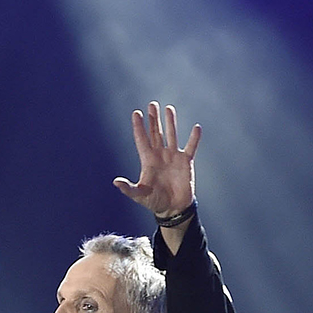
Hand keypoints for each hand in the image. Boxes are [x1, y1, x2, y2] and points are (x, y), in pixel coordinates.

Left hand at [113, 102, 200, 217]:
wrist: (173, 208)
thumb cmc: (154, 201)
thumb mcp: (140, 195)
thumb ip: (128, 188)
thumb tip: (116, 182)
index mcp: (148, 160)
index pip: (142, 139)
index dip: (139, 127)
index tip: (136, 113)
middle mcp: (160, 155)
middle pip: (156, 133)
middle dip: (154, 119)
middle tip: (152, 105)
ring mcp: (173, 157)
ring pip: (171, 135)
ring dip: (170, 122)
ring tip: (168, 108)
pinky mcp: (186, 162)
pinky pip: (191, 147)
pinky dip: (194, 138)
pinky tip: (196, 128)